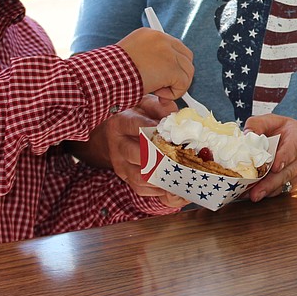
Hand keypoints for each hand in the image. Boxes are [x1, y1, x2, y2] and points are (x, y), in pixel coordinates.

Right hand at [70, 108, 188, 208]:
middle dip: (162, 158)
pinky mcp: (125, 177)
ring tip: (182, 176)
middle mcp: (118, 145)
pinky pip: (140, 188)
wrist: (114, 132)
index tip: (171, 133)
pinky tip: (174, 187)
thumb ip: (161, 106)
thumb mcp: (146, 104)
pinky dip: (158, 191)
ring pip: (140, 176)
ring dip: (162, 178)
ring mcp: (120, 164)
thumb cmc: (136, 116)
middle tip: (182, 158)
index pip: (135, 125)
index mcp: (122, 123)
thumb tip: (176, 116)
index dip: (153, 129)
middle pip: (138, 155)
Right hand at [117, 28, 193, 100]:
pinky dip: (173, 94)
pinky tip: (158, 94)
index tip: (166, 76)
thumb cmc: (112, 72)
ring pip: (187, 71)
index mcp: (150, 35)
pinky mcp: (172, 68)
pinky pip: (183, 84)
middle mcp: (162, 39)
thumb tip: (161, 75)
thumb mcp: (130, 58)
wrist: (107, 75)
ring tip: (158, 91)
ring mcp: (169, 52)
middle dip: (179, 74)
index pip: (173, 46)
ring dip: (175, 85)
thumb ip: (148, 60)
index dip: (173, 64)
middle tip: (165, 87)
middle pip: (186, 57)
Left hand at [241, 114, 296, 201]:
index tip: (275, 167)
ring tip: (253, 196)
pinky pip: (281, 190)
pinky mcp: (293, 183)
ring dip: (267, 191)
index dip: (284, 158)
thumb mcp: (274, 121)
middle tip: (256, 191)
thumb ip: (259, 124)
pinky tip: (254, 195)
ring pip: (284, 184)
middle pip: (287, 172)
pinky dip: (268, 193)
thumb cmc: (286, 131)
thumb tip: (246, 135)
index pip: (293, 149)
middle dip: (271, 183)